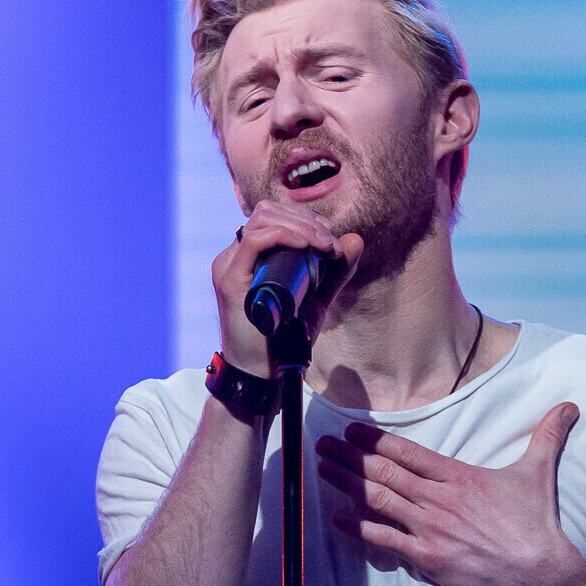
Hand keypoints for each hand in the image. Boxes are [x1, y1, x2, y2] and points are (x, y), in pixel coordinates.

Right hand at [213, 202, 362, 374]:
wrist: (262, 374)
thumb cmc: (284, 339)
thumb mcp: (316, 300)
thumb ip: (335, 273)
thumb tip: (355, 239)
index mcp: (251, 257)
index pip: (273, 216)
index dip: (304, 218)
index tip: (330, 237)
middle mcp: (236, 256)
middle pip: (268, 211)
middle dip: (305, 219)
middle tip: (330, 242)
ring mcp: (230, 266)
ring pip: (262, 219)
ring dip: (299, 226)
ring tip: (323, 245)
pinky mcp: (229, 280)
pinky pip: (254, 241)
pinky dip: (283, 236)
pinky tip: (305, 246)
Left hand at [316, 403, 585, 585]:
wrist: (537, 571)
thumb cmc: (535, 524)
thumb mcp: (538, 472)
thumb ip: (547, 436)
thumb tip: (569, 407)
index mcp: (458, 477)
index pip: (408, 453)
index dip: (376, 440)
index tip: (352, 431)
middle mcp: (438, 499)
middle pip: (384, 473)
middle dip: (350, 457)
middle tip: (323, 443)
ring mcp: (430, 528)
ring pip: (378, 500)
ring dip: (347, 484)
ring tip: (322, 469)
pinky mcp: (427, 556)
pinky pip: (384, 540)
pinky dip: (358, 527)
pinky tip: (336, 518)